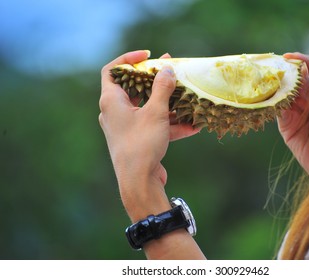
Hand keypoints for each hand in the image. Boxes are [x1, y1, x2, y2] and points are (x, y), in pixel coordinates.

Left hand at [99, 50, 199, 221]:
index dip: (128, 59)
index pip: (113, 71)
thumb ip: (162, 88)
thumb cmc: (142, 144)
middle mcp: (114, 113)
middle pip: (134, 89)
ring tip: (187, 98)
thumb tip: (167, 69)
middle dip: (155, 81)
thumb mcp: (155, 112)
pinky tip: (192, 126)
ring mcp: (126, 128)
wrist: (139, 183)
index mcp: (111, 101)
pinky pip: (153, 126)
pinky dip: (169, 125)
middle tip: (172, 71)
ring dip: (167, 105)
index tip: (148, 56)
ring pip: (147, 109)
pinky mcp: (137, 141)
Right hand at [278, 52, 308, 176]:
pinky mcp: (287, 127)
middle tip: (271, 67)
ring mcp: (298, 112)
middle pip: (294, 80)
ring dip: (274, 87)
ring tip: (264, 79)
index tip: (287, 58)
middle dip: (283, 73)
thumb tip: (299, 67)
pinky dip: (271, 103)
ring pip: (283, 94)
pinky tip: (266, 96)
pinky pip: (277, 111)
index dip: (300, 60)